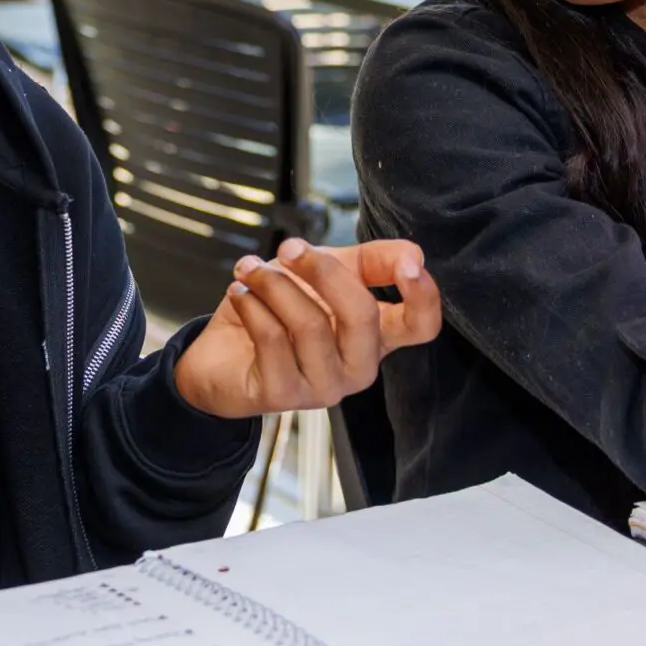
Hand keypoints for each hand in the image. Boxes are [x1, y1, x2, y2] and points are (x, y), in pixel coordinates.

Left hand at [172, 239, 444, 420]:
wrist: (220, 351)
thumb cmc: (280, 310)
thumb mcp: (329, 272)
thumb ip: (375, 260)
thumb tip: (415, 254)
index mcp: (378, 336)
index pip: (422, 325)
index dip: (425, 297)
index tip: (410, 265)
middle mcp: (359, 366)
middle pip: (362, 315)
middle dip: (321, 270)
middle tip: (288, 249)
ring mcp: (324, 388)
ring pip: (309, 323)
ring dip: (273, 284)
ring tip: (251, 271)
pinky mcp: (284, 396)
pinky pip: (272, 337)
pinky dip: (251, 304)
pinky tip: (240, 295)